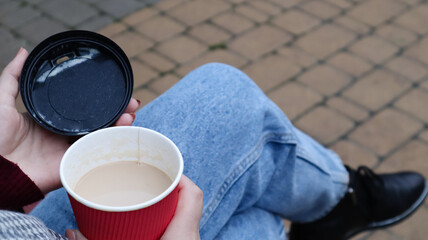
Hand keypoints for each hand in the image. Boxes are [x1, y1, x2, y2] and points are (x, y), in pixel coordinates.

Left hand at [0, 48, 139, 194]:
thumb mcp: (2, 101)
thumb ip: (13, 77)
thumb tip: (23, 50)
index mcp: (51, 120)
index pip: (81, 108)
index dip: (98, 100)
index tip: (112, 90)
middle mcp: (64, 134)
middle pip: (97, 121)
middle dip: (116, 111)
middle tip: (131, 102)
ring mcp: (71, 149)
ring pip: (101, 135)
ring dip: (119, 125)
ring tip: (130, 114)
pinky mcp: (74, 163)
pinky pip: (96, 152)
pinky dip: (112, 142)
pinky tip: (123, 131)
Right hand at [65, 175, 202, 239]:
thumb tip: (69, 234)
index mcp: (183, 235)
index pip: (192, 194)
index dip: (180, 177)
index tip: (161, 171)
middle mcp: (190, 238)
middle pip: (186, 204)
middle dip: (165, 193)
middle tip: (143, 188)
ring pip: (182, 220)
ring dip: (164, 212)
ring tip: (142, 206)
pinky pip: (176, 233)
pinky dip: (162, 227)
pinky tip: (144, 231)